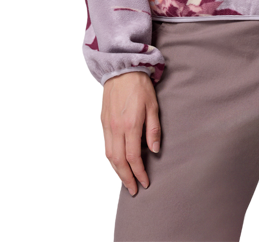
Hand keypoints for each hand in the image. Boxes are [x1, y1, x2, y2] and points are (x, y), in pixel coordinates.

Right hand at [100, 71, 161, 195]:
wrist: (121, 70)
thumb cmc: (140, 86)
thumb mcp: (153, 106)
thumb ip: (153, 129)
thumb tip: (155, 150)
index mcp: (131, 125)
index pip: (134, 157)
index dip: (139, 172)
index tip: (144, 182)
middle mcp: (117, 128)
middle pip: (119, 161)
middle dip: (126, 178)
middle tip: (134, 190)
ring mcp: (107, 126)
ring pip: (109, 156)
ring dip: (117, 171)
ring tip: (125, 181)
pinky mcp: (103, 122)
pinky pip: (105, 146)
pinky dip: (110, 159)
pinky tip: (116, 164)